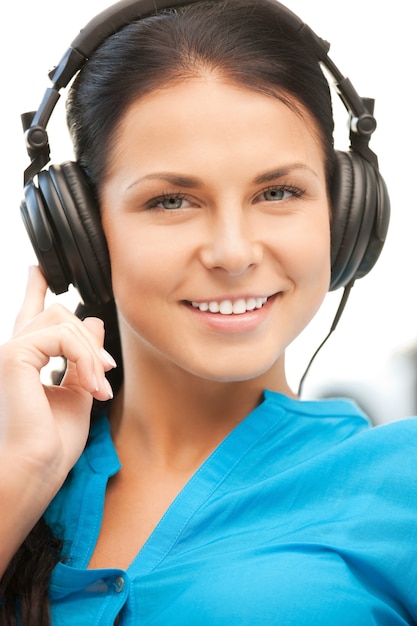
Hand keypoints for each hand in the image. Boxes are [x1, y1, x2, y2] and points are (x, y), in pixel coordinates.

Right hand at [0, 266, 115, 484]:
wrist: (37, 469)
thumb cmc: (52, 443)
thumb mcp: (79, 391)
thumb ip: (84, 357)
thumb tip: (93, 320)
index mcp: (27, 361)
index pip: (30, 316)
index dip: (34, 289)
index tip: (38, 269)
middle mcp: (15, 351)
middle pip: (59, 313)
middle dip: (89, 339)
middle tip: (104, 374)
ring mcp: (12, 351)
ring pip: (64, 321)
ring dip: (92, 355)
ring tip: (99, 388)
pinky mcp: (13, 355)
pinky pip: (64, 337)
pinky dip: (86, 360)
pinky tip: (91, 385)